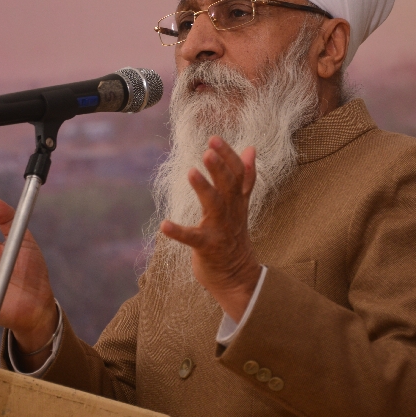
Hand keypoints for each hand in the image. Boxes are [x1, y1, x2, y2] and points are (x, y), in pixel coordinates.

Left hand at [160, 136, 261, 320]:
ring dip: (204, 189)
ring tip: (191, 172)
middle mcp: (231, 212)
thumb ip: (243, 177)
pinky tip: (164, 225)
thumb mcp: (240, 204)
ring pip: (214, 206)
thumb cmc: (232, 235)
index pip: (238, 174)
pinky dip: (178, 232)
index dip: (228, 156)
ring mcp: (220, 230)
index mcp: (238, 201)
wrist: (237, 277)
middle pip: (228, 186)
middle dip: (219, 167)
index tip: (214, 139)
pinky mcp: (207, 247)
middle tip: (208, 150)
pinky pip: (192, 238)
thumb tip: (251, 147)